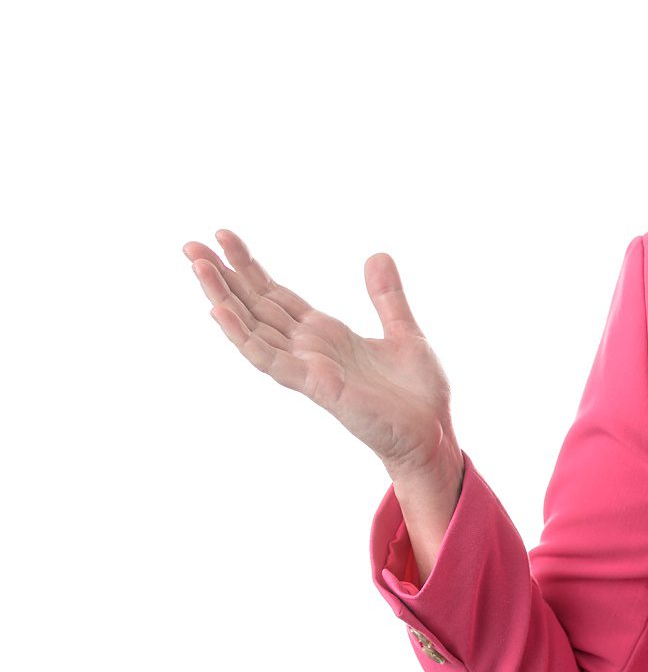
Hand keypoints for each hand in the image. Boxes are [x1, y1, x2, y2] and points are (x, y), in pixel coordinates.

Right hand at [183, 229, 459, 476]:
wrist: (434, 434)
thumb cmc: (416, 395)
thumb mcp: (405, 332)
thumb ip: (387, 297)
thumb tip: (377, 255)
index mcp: (325, 334)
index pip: (276, 295)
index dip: (250, 267)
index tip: (224, 236)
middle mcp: (308, 348)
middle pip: (256, 306)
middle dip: (224, 276)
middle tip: (190, 245)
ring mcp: (308, 367)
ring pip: (253, 328)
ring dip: (224, 298)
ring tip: (198, 267)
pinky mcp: (317, 386)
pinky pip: (271, 359)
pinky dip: (243, 336)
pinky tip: (220, 311)